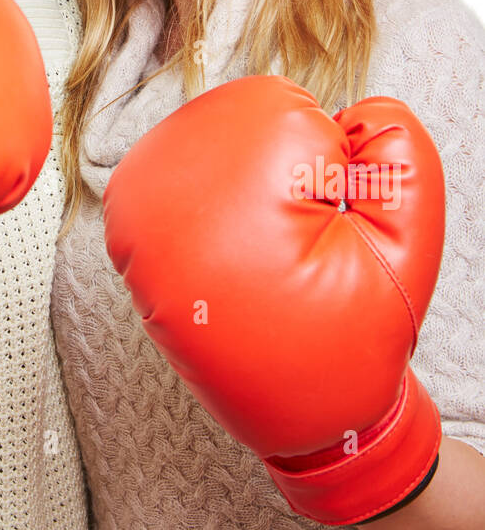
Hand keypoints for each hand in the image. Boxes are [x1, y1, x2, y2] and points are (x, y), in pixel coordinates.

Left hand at [102, 73, 444, 524]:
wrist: (301, 419)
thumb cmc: (353, 337)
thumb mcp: (404, 253)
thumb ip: (400, 164)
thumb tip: (356, 111)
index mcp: (235, 203)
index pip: (286, 110)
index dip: (326, 161)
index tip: (325, 220)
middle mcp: (164, 203)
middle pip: (237, 113)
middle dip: (280, 159)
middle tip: (294, 235)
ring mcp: (133, 216)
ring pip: (204, 131)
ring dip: (241, 168)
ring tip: (260, 239)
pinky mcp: (124, 230)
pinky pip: (171, 164)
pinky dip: (206, 183)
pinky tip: (226, 232)